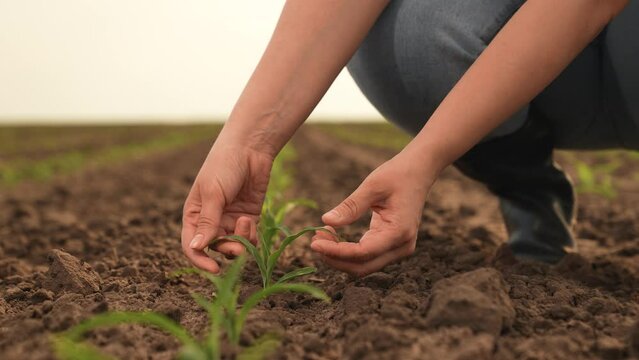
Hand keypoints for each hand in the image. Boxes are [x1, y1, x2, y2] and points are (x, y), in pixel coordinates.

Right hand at [181, 139, 272, 272]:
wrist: (250, 149)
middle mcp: (211, 220)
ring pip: (234, 245)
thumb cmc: (224, 166)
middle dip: (226, 250)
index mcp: (194, 214)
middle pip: (215, 247)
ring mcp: (230, 220)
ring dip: (240, 242)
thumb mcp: (213, 193)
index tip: (213, 269)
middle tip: (237, 248)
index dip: (199, 259)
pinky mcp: (249, 217)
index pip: (191, 245)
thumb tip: (196, 248)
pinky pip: (249, 237)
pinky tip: (250, 221)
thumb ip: (208, 222)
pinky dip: (251, 236)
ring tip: (246, 224)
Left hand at [310, 153, 435, 276]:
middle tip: (314, 240)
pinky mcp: (393, 246)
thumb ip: (350, 206)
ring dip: (340, 256)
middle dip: (335, 258)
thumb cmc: (397, 175)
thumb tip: (325, 220)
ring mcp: (399, 249)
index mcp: (399, 232)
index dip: (336, 252)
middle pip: (362, 267)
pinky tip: (334, 237)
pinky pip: (367, 257)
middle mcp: (402, 246)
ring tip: (322, 235)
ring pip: (364, 266)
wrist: (419, 172)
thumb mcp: (372, 186)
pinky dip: (348, 252)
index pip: (362, 253)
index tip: (314, 242)